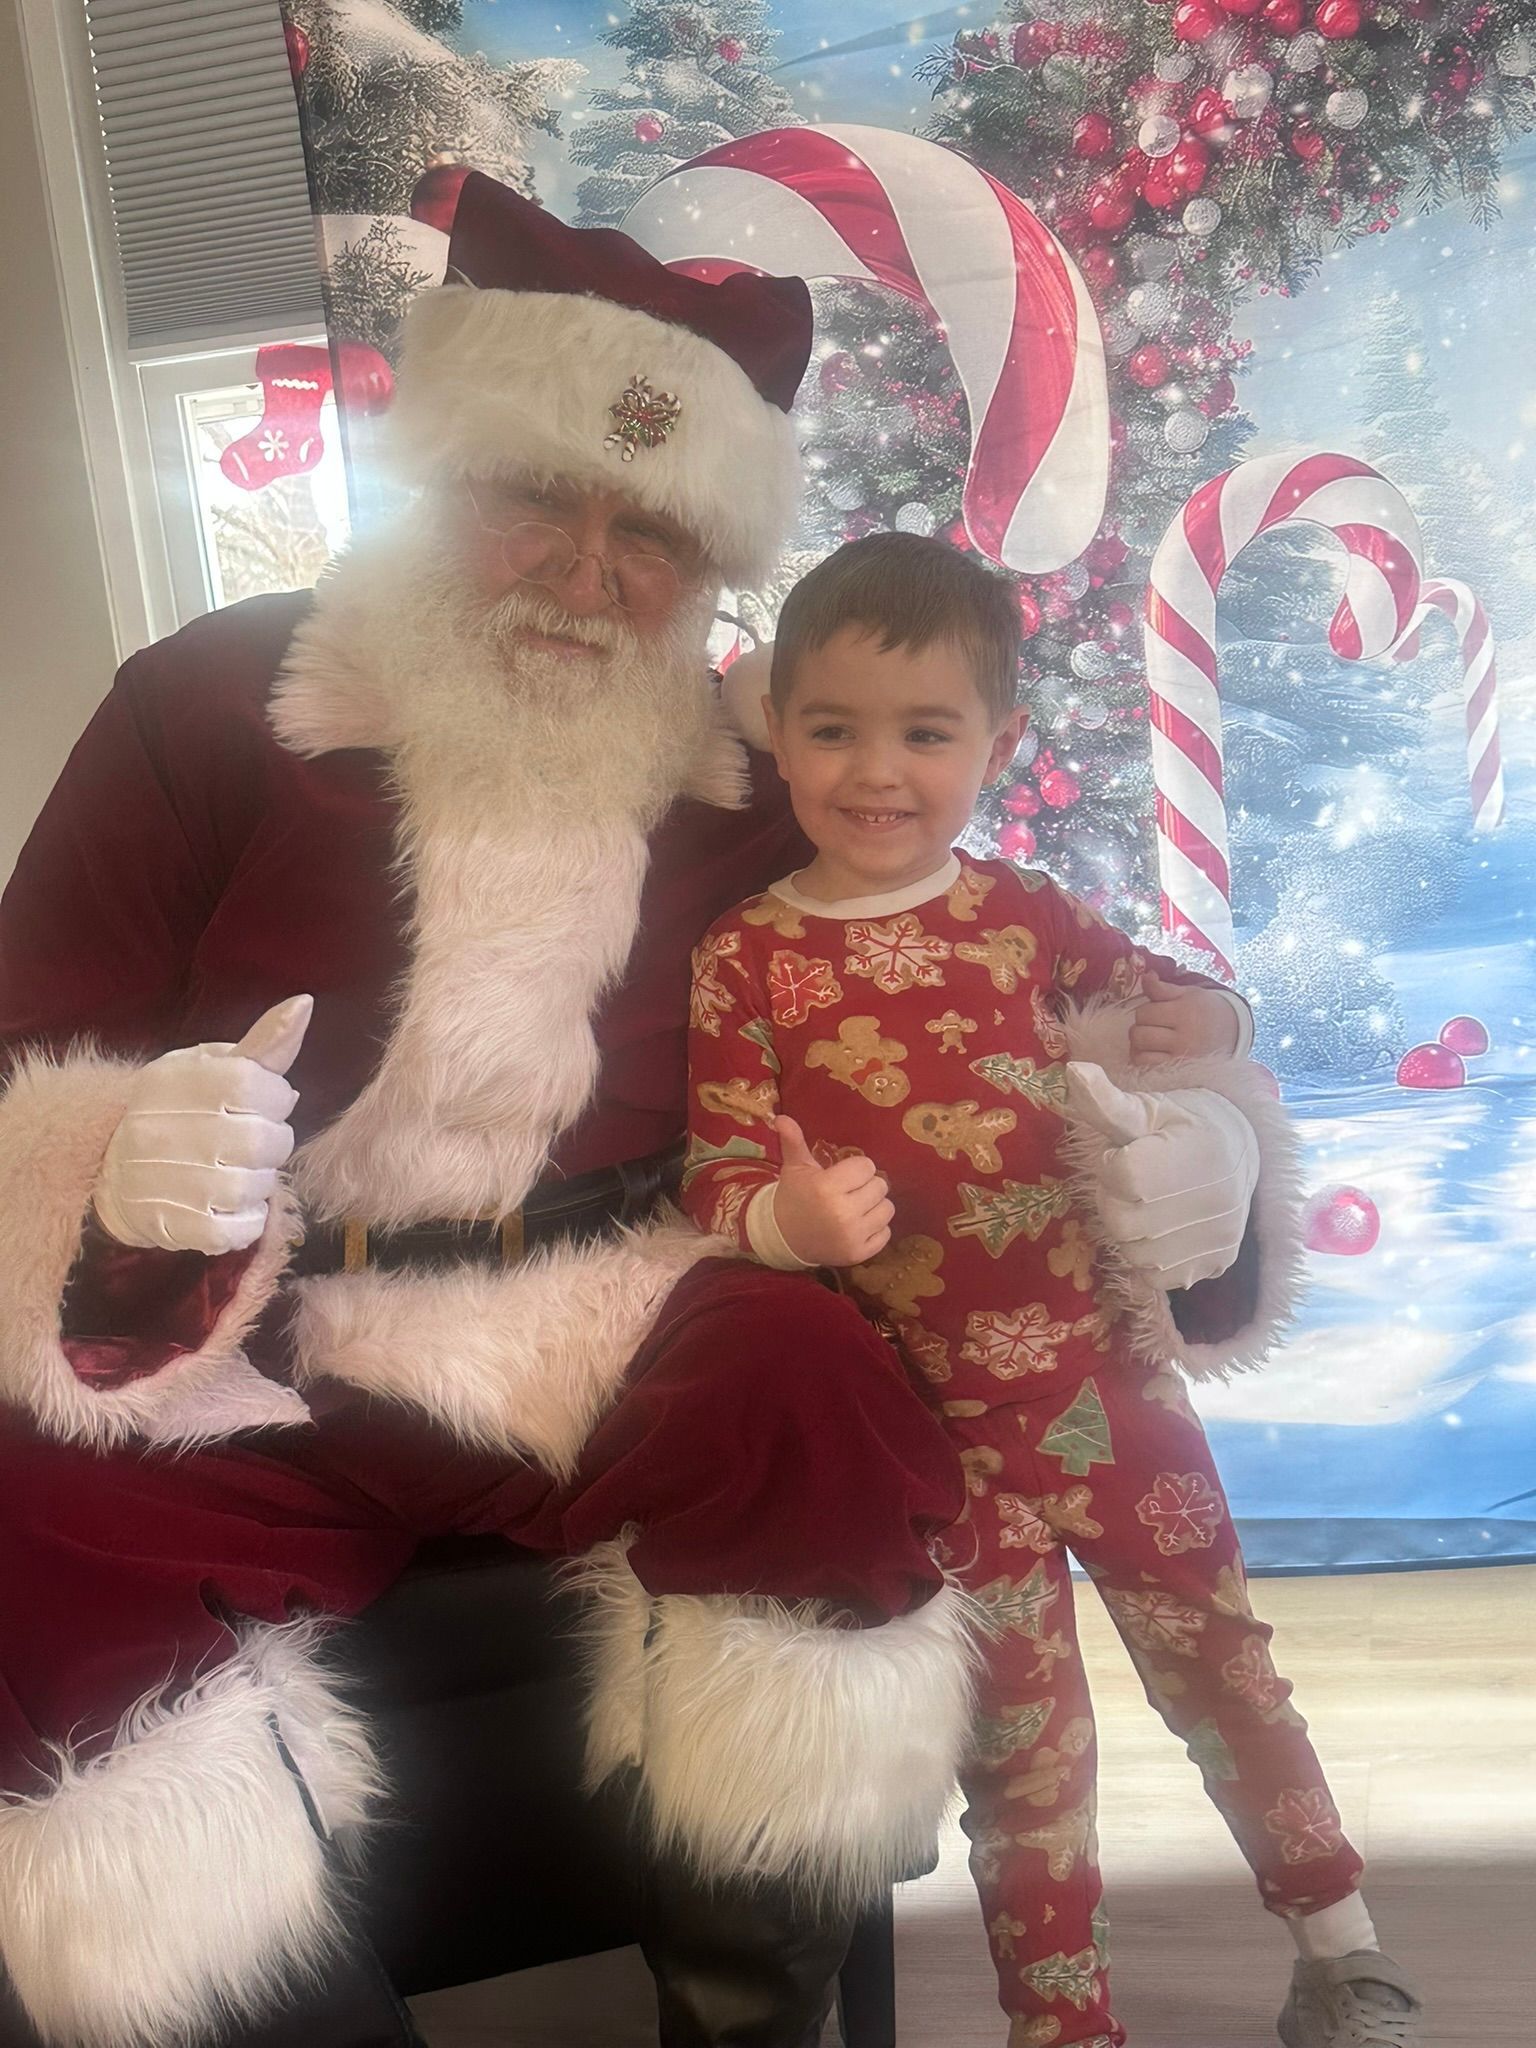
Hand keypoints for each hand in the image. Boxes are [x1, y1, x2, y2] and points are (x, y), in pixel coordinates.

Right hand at [93, 997, 312, 1255]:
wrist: (111, 1174)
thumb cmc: (179, 1112)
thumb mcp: (211, 1067)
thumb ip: (263, 1043)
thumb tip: (304, 1004)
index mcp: (171, 1081)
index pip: (253, 1084)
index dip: (275, 1097)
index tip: (264, 1102)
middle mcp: (161, 1130)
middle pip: (262, 1141)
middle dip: (273, 1142)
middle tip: (254, 1142)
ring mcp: (165, 1182)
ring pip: (253, 1187)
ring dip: (261, 1182)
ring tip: (242, 1172)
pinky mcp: (174, 1228)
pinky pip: (238, 1230)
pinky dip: (249, 1220)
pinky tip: (234, 1204)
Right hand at [771, 1116, 893, 1267]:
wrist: (784, 1237)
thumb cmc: (794, 1197)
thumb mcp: (795, 1168)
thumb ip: (793, 1141)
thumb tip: (781, 1116)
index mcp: (826, 1187)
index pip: (867, 1167)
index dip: (856, 1169)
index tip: (842, 1176)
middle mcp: (842, 1212)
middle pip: (880, 1186)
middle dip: (866, 1186)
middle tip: (849, 1192)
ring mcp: (852, 1236)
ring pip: (887, 1209)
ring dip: (874, 1206)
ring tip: (855, 1208)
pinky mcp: (859, 1254)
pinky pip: (886, 1233)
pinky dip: (875, 1228)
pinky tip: (857, 1226)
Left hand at [1063, 1061, 1257, 1291]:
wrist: (1239, 1151)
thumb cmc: (1182, 1125)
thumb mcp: (1145, 1107)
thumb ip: (1106, 1101)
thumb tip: (1074, 1072)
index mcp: (1199, 1152)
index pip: (1124, 1177)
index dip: (1113, 1165)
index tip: (1127, 1153)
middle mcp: (1218, 1199)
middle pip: (1124, 1222)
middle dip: (1116, 1201)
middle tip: (1136, 1182)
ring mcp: (1220, 1236)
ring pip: (1137, 1254)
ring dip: (1130, 1232)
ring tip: (1149, 1204)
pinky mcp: (1218, 1264)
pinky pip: (1157, 1277)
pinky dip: (1149, 1258)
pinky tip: (1161, 1230)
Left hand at [1130, 972, 1239, 1065]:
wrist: (1231, 1033)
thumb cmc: (1205, 1010)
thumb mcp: (1188, 993)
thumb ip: (1162, 988)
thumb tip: (1146, 976)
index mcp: (1184, 1013)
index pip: (1145, 1013)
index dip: (1145, 1010)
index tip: (1155, 1011)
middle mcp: (1182, 1038)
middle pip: (1139, 1033)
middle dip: (1140, 1027)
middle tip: (1152, 1025)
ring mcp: (1180, 1057)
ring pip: (1139, 1052)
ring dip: (1138, 1044)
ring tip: (1149, 1038)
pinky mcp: (1178, 1071)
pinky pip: (1146, 1067)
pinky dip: (1142, 1059)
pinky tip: (1150, 1052)